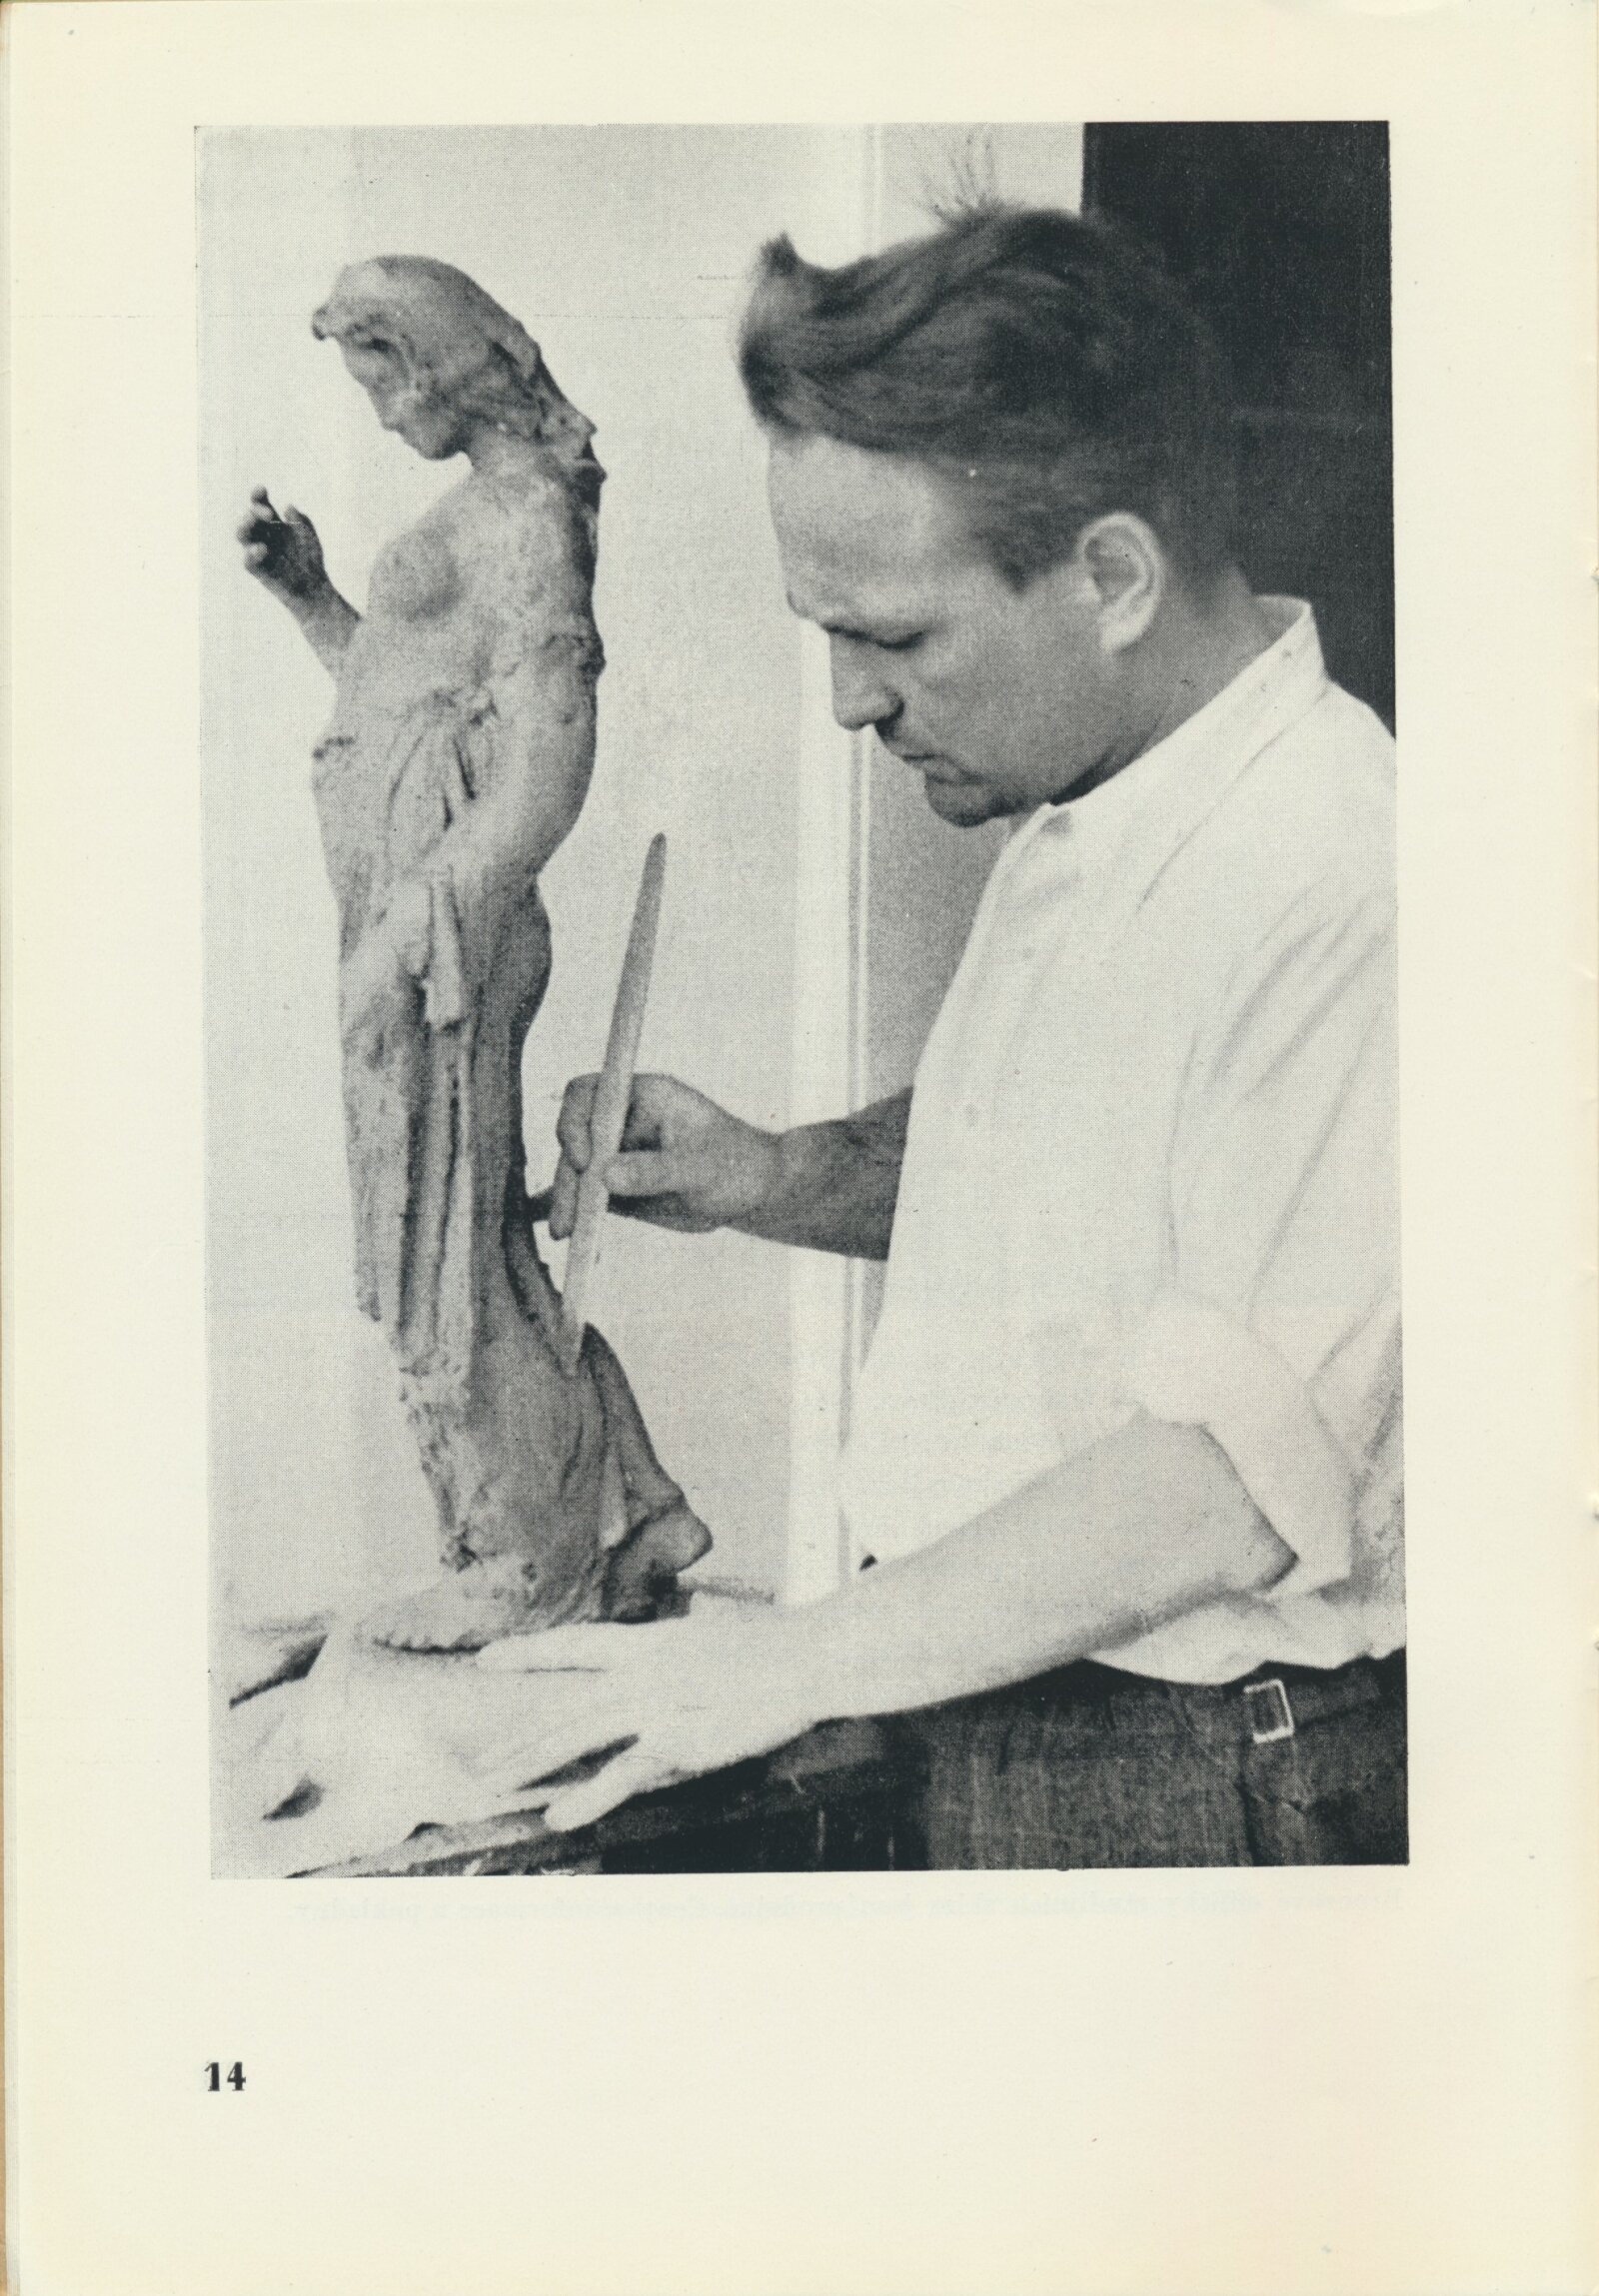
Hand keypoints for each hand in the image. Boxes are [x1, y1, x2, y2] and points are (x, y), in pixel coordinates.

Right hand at [237, 486, 329, 611]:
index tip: (261, 489)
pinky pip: (247, 561)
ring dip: (245, 526)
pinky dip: (252, 554)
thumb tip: (288, 506)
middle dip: (255, 511)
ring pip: (241, 535)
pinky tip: (262, 549)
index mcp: (272, 523)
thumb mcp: (308, 536)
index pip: (259, 505)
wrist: (313, 588)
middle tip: (269, 515)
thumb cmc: (310, 559)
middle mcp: (262, 535)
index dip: (257, 495)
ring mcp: (258, 551)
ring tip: (253, 522)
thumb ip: (301, 521)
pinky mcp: (258, 570)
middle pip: (249, 517)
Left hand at [473, 1610, 818, 1829]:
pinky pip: (619, 1775)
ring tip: (493, 1783)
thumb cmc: (778, 1644)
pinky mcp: (675, 1741)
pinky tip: (557, 1816)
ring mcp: (653, 1706)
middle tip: (476, 1760)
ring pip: (574, 1735)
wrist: (807, 1657)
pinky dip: (586, 1798)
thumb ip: (698, 1628)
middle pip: (563, 1704)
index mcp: (650, 1642)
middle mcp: (640, 1672)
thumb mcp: (723, 1628)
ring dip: (530, 1762)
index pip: (575, 1644)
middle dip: (518, 1735)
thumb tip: (698, 1614)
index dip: (529, 1652)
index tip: (489, 1657)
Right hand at [548, 1072, 781, 1238]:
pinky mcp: (615, 1184)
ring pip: (575, 1173)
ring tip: (565, 1234)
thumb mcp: (702, 1168)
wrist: (752, 1190)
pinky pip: (585, 1196)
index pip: (588, 1095)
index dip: (574, 1122)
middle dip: (567, 1179)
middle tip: (567, 1220)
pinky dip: (574, 1213)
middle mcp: (622, 1121)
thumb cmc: (736, 1163)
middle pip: (574, 1141)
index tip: (585, 1161)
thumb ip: (656, 1170)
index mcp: (642, 1097)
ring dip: (566, 1202)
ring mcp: (616, 1153)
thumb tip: (604, 1175)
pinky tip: (562, 1233)